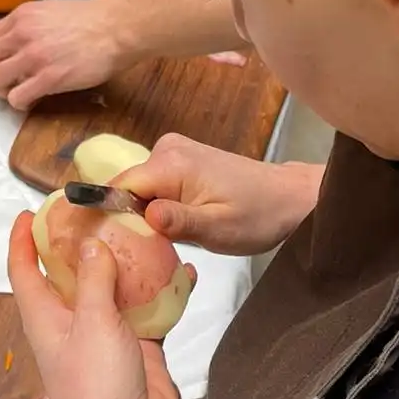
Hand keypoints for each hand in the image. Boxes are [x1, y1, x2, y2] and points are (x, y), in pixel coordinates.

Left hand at [0, 0, 135, 108]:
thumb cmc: (95, 19)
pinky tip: (33, 100)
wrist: (120, 28)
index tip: (9, 63)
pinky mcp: (48, 78)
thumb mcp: (53, 10)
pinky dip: (20, 103)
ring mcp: (33, 57)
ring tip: (21, 92)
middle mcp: (22, 34)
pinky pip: (16, 98)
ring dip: (5, 90)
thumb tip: (23, 42)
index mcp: (22, 15)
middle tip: (12, 81)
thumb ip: (32, 24)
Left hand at [8, 215, 184, 398]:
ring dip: (128, 264)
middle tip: (102, 211)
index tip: (30, 212)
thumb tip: (91, 246)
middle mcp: (72, 325)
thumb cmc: (97, 389)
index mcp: (45, 319)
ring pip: (114, 290)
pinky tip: (184, 273)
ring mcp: (106, 338)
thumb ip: (92, 280)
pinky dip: (165, 294)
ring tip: (145, 231)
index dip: (22, 241)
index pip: (24, 271)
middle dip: (83, 244)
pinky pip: (150, 313)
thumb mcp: (91, 324)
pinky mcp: (138, 350)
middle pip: (71, 275)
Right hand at [117, 134, 322, 255]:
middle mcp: (166, 149)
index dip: (111, 217)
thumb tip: (144, 215)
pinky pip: (153, 185)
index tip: (114, 246)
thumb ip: (178, 222)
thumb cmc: (257, 216)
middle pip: (127, 189)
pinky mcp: (180, 159)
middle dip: (131, 219)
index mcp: (170, 163)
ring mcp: (173, 151)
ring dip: (146, 215)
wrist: (288, 197)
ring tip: (167, 238)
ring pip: (138, 190)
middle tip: (149, 249)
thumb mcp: (218, 229)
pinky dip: (158, 206)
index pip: (117, 188)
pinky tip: (176, 224)